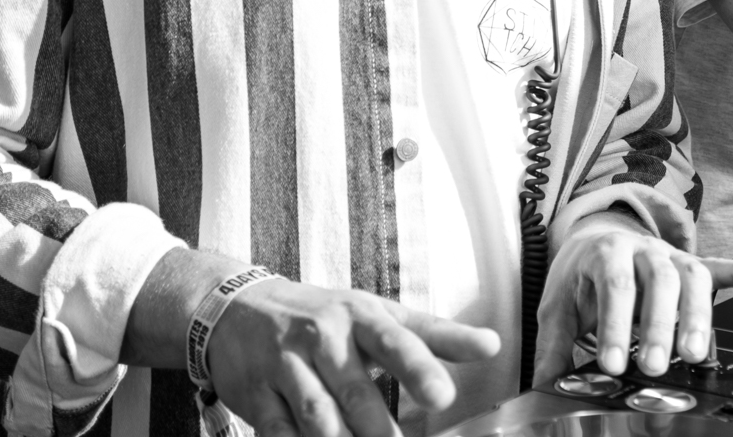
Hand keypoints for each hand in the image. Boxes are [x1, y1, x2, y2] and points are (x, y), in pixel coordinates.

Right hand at [205, 278, 499, 436]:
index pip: (395, 341)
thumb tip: (492, 345)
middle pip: (355, 388)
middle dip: (380, 427)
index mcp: (360, 316)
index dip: (419, 369)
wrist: (239, 308)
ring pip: (318, 413)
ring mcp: (286, 365)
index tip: (443, 397)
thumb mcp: (380, 315)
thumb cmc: (326, 316)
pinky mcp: (256, 393)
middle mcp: (323, 337)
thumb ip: (436, 335)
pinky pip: (277, 430)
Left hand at [534, 211, 732, 384]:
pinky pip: (720, 266)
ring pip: (690, 278)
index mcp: (605, 253)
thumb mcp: (557, 304)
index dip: (615, 325)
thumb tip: (545, 384)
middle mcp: (642, 249)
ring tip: (694, 354)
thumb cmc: (580, 276)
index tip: (612, 363)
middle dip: (658, 326)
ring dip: (695, 316)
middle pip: (658, 281)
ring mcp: (670, 255)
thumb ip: (554, 344)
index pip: (614, 287)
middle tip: (654, 365)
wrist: (594, 237)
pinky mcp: (692, 264)